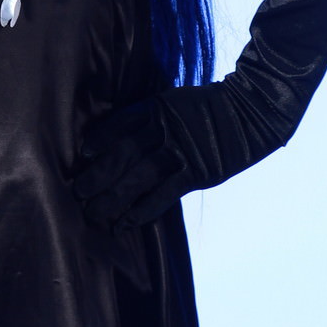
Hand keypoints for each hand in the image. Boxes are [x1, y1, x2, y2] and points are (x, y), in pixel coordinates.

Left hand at [72, 92, 195, 231]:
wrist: (247, 114)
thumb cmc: (204, 110)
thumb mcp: (174, 103)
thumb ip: (150, 118)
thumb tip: (119, 138)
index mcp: (157, 108)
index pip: (122, 123)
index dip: (102, 138)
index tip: (84, 154)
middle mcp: (166, 129)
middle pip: (125, 152)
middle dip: (100, 174)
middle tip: (79, 192)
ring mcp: (181, 152)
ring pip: (140, 177)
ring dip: (114, 197)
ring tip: (93, 213)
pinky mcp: (196, 173)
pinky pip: (164, 195)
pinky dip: (142, 210)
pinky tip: (124, 223)